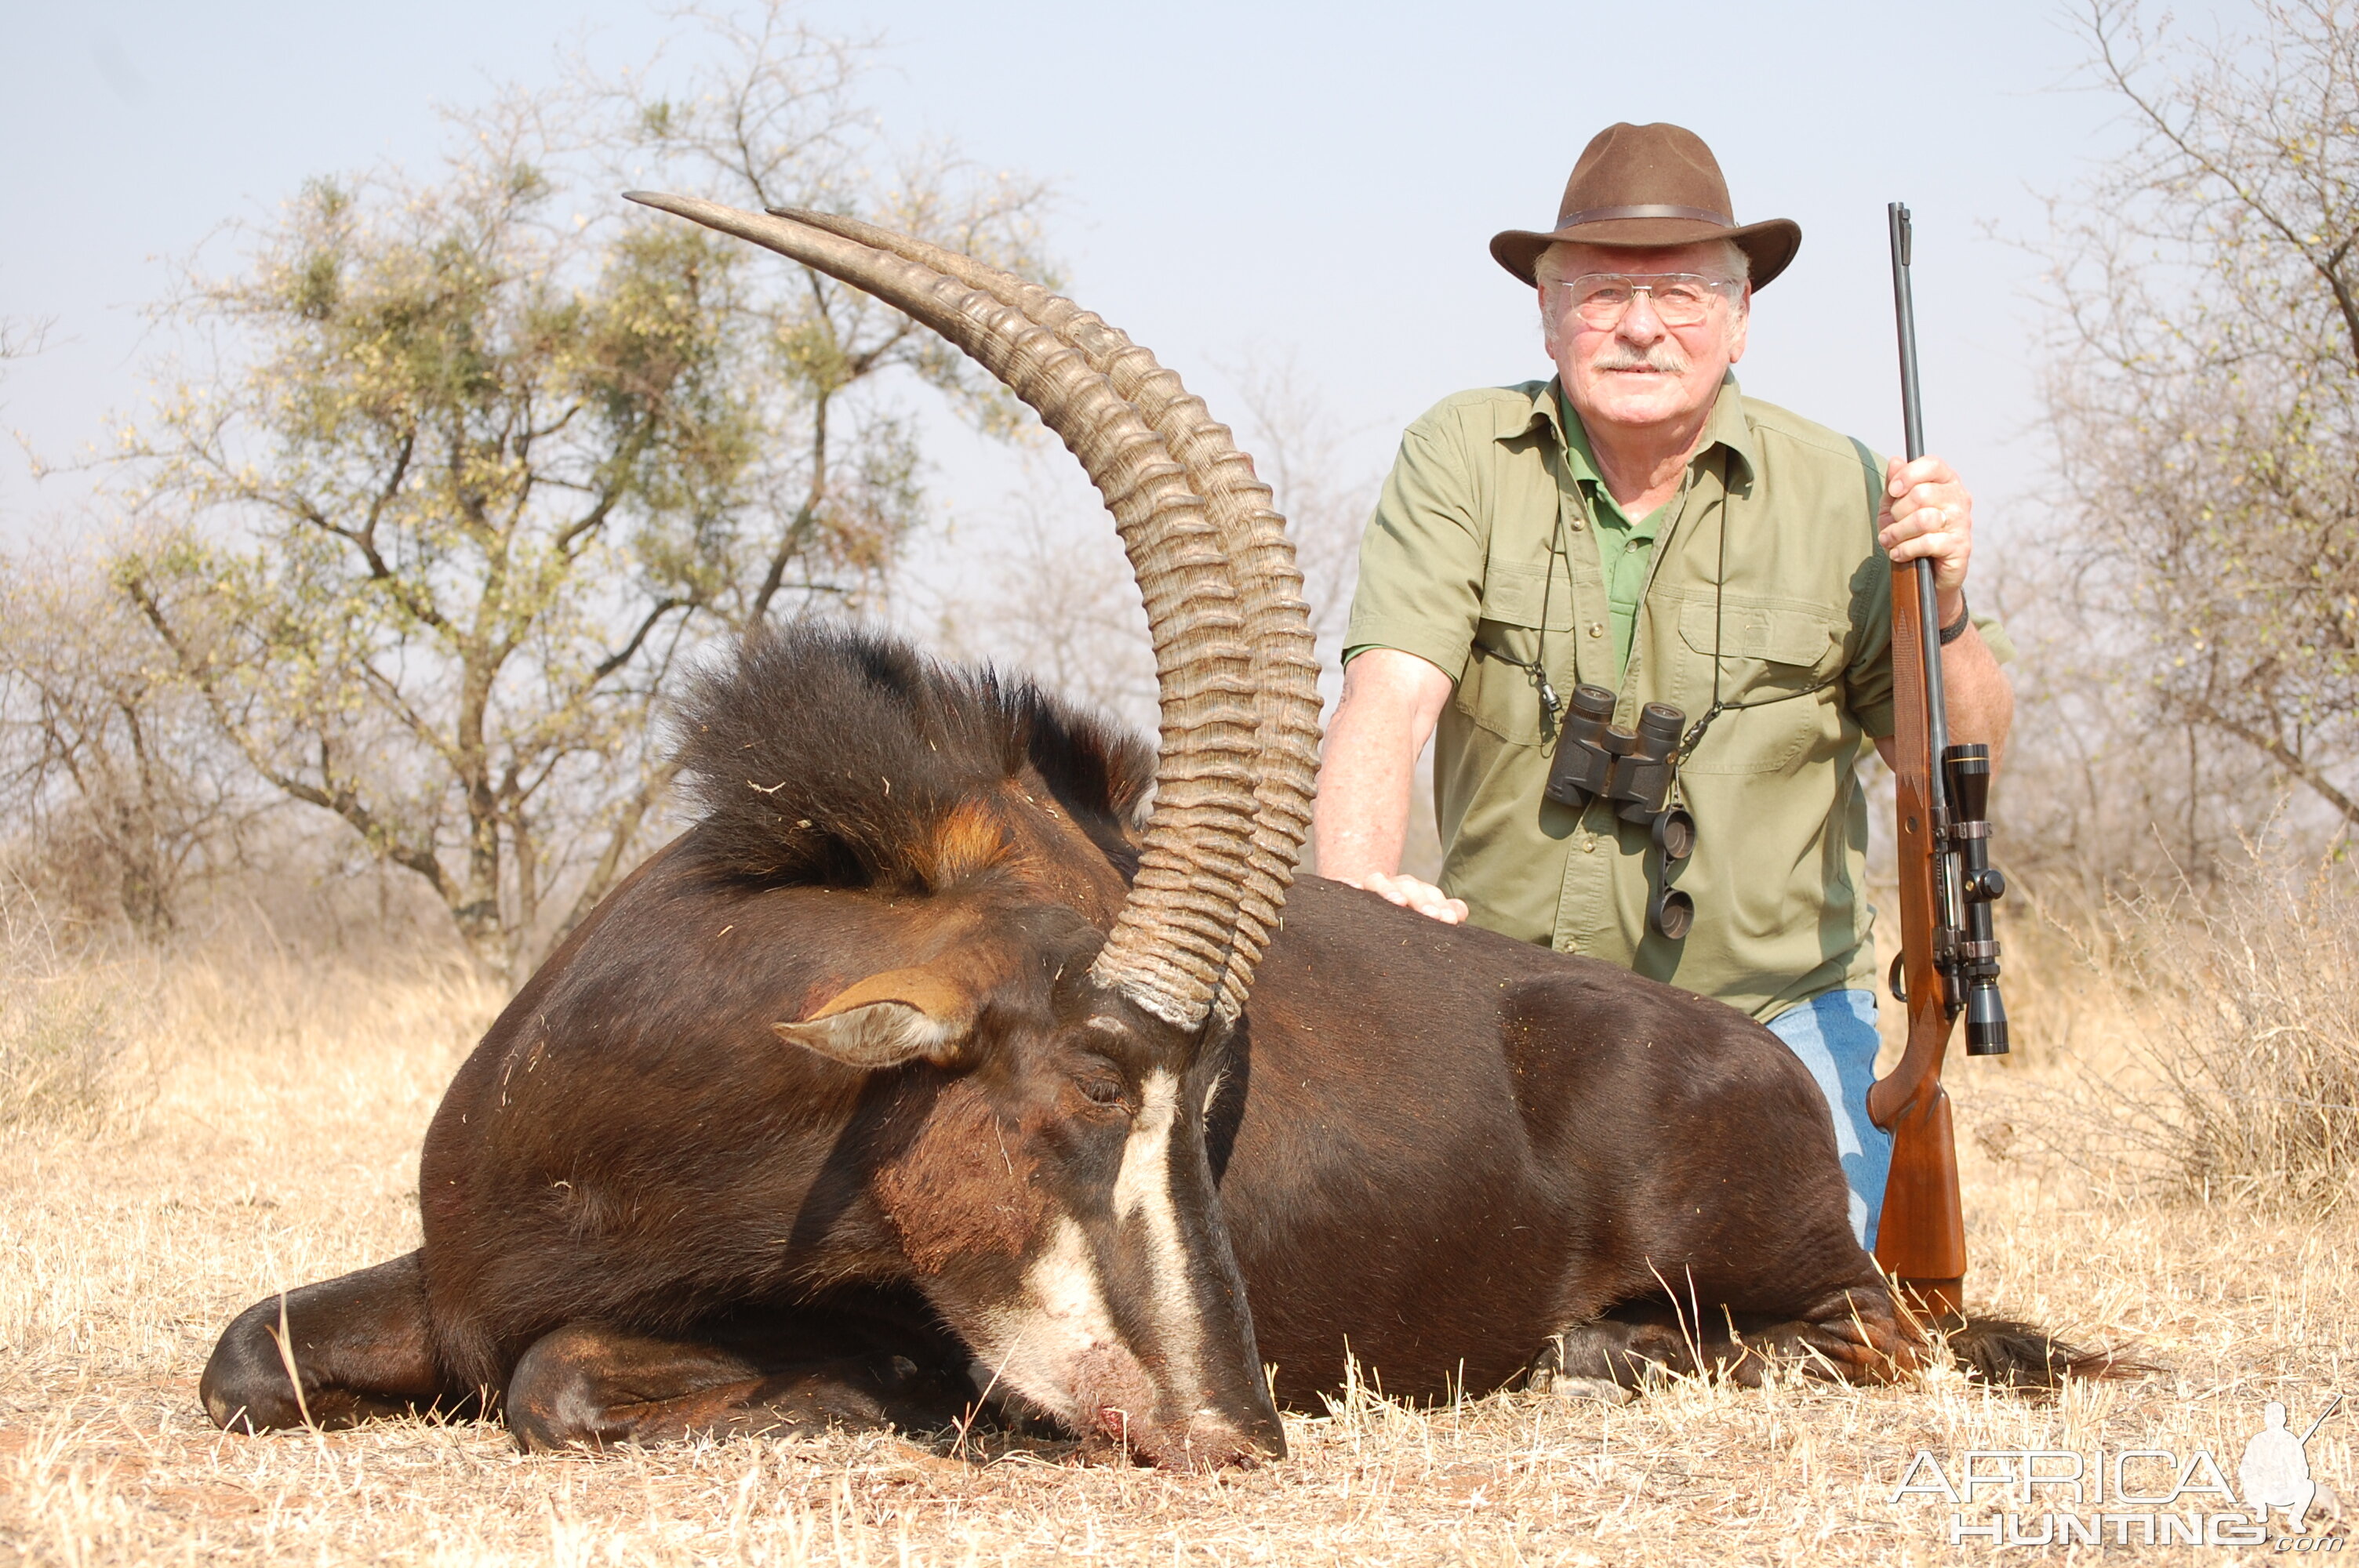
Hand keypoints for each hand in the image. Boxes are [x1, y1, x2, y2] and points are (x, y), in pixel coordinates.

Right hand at [1336, 871, 1467, 923]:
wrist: (1371, 899)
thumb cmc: (1405, 916)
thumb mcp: (1426, 914)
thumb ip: (1445, 912)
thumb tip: (1459, 913)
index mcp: (1417, 892)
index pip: (1432, 896)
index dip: (1442, 907)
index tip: (1450, 921)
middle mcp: (1396, 886)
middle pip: (1410, 887)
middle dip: (1421, 901)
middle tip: (1432, 916)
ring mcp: (1373, 887)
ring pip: (1381, 882)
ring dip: (1390, 891)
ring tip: (1399, 902)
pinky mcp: (1352, 892)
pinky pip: (1349, 885)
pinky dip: (1350, 885)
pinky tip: (1352, 887)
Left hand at [1879, 455, 1975, 623]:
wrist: (1926, 571)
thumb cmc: (1910, 533)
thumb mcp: (1895, 506)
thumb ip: (1895, 483)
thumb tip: (1896, 460)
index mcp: (1946, 481)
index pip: (1933, 464)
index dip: (1909, 475)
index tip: (1893, 490)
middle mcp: (1959, 498)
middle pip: (1922, 494)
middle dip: (1898, 512)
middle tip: (1891, 525)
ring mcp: (1962, 522)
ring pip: (1924, 519)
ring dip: (1899, 532)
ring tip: (1889, 541)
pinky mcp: (1961, 546)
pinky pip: (1928, 542)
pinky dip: (1906, 549)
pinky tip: (1898, 554)